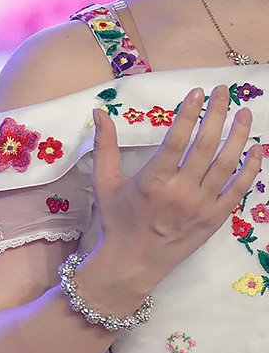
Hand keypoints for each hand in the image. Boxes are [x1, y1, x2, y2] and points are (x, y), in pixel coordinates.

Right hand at [90, 86, 264, 280]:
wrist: (134, 261)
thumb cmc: (117, 219)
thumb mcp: (104, 182)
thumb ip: (104, 146)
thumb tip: (100, 112)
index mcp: (153, 182)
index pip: (176, 140)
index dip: (189, 114)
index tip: (198, 93)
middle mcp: (181, 192)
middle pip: (206, 146)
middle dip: (217, 114)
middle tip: (224, 92)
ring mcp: (202, 206)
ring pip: (227, 164)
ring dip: (238, 135)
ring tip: (244, 113)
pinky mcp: (216, 217)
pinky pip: (239, 189)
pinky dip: (251, 168)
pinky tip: (257, 148)